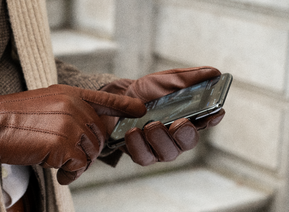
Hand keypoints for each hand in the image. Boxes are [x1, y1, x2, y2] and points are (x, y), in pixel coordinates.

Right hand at [0, 84, 145, 183]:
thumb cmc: (13, 116)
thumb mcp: (46, 102)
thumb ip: (70, 110)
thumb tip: (88, 132)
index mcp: (70, 93)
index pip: (105, 98)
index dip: (124, 105)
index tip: (140, 110)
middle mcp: (74, 106)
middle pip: (99, 135)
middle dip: (89, 151)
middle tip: (71, 160)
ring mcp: (70, 124)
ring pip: (92, 152)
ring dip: (79, 164)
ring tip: (61, 165)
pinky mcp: (63, 144)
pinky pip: (80, 165)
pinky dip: (72, 174)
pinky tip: (59, 173)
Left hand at [100, 66, 224, 165]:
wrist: (118, 100)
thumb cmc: (147, 92)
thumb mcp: (165, 80)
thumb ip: (188, 78)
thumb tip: (214, 73)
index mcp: (190, 116)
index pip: (208, 120)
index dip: (213, 117)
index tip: (215, 112)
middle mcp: (178, 136)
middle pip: (188, 141)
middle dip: (185, 133)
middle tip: (178, 123)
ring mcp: (161, 148)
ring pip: (168, 152)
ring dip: (160, 138)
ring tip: (150, 125)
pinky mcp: (142, 154)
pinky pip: (143, 156)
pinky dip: (138, 144)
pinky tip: (133, 131)